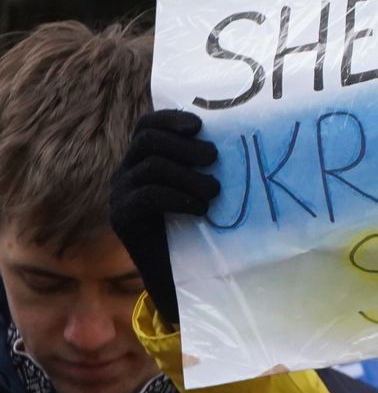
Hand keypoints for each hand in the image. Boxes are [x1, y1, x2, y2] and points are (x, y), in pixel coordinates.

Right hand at [108, 110, 219, 324]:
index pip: (147, 125)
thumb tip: (242, 132)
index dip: (170, 119)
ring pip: (150, 167)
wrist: (181, 273)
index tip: (199, 126)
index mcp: (143, 158)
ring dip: (188, 175)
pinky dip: (178, 197)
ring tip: (214, 191)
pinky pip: (146, 195)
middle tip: (214, 159)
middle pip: (146, 140)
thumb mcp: (203, 186)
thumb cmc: (201, 223)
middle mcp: (126, 172)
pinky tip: (200, 209)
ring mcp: (120, 194)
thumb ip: (207, 161)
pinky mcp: (121, 218)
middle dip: (183, 145)